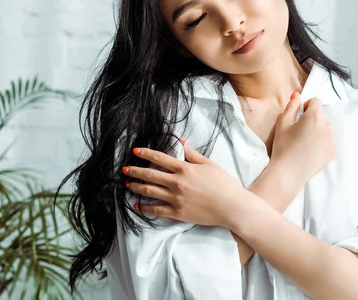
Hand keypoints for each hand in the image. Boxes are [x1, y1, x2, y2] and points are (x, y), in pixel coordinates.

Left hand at [122, 145, 241, 225]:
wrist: (232, 207)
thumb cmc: (224, 184)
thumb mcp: (210, 164)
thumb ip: (194, 155)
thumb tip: (182, 144)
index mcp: (185, 168)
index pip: (159, 158)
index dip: (145, 153)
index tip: (135, 152)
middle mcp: (177, 182)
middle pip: (150, 174)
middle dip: (135, 171)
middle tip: (124, 169)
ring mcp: (176, 198)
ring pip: (150, 191)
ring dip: (136, 187)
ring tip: (127, 184)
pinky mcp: (178, 212)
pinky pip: (157, 210)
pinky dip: (145, 207)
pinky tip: (138, 205)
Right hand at [269, 93, 335, 186]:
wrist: (288, 172)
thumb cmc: (282, 146)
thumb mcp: (282, 123)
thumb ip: (291, 107)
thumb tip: (297, 95)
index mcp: (314, 117)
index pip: (315, 101)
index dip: (305, 106)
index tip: (298, 117)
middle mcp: (326, 126)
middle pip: (320, 116)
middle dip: (311, 120)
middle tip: (297, 133)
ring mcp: (332, 140)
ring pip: (325, 129)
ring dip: (317, 131)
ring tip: (303, 144)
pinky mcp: (333, 152)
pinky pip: (328, 141)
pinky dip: (321, 143)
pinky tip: (309, 151)